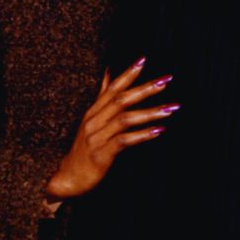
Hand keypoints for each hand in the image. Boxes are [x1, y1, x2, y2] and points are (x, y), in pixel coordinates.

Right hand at [45, 58, 177, 201]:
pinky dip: (142, 135)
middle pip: (121, 100)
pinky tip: (159, 130)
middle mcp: (93, 121)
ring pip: (125, 119)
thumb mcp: (91, 120)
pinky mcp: (101, 154)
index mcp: (92, 112)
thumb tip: (108, 70)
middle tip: (166, 80)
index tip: (143, 60)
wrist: (68, 179)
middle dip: (145, 88)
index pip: (111, 88)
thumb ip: (102, 97)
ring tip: (171, 108)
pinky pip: (124, 141)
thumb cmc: (84, 148)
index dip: (127, 74)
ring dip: (150, 112)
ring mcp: (96, 137)